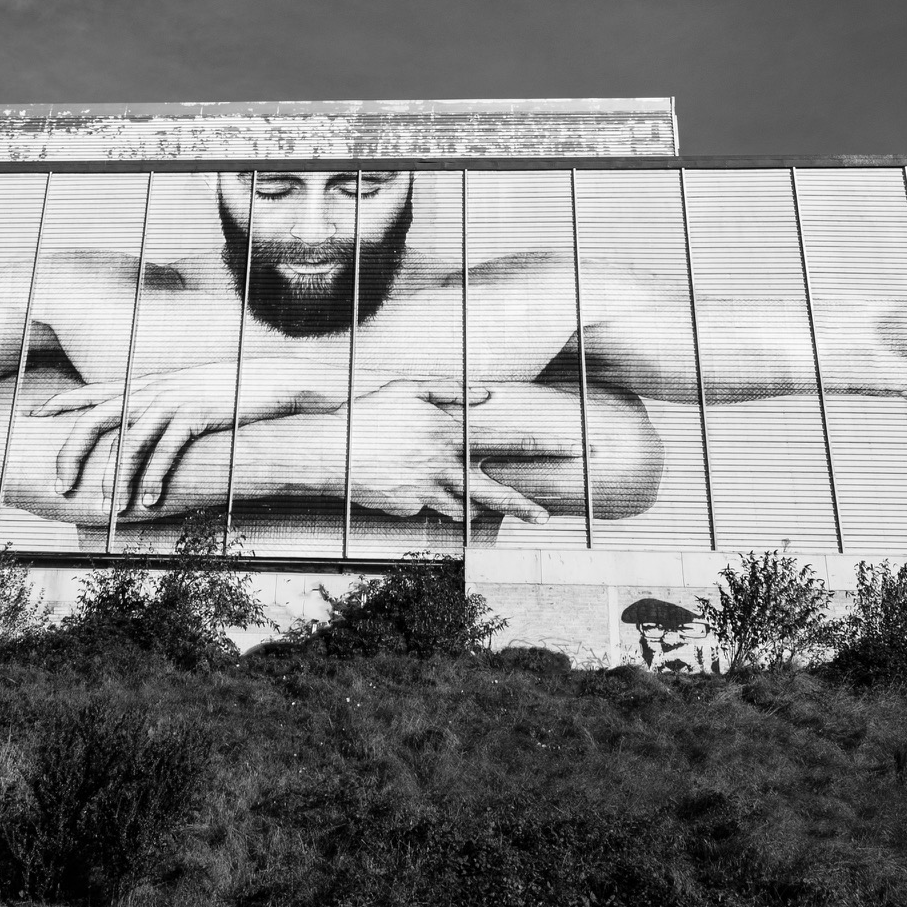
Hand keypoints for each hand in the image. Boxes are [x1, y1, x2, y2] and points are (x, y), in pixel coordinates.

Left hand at [31, 355, 343, 515]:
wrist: (272, 380)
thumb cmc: (227, 392)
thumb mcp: (184, 392)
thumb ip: (157, 406)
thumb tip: (136, 430)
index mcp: (145, 386)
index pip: (90, 394)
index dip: (57, 404)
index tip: (27, 415)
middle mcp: (152, 391)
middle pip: (95, 419)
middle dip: (70, 452)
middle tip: (60, 486)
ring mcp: (174, 401)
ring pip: (130, 442)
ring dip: (115, 479)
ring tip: (108, 508)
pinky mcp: (198, 415)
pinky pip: (168, 451)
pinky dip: (154, 479)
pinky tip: (147, 503)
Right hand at [344, 379, 553, 522]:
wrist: (326, 451)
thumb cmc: (368, 414)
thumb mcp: (407, 389)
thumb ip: (451, 390)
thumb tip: (491, 396)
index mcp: (448, 432)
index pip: (508, 439)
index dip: (547, 443)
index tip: (580, 447)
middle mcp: (441, 464)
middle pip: (493, 489)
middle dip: (524, 504)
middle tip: (548, 516)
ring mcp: (424, 490)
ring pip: (465, 507)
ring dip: (488, 513)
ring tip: (512, 518)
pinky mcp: (407, 507)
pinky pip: (428, 505)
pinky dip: (433, 500)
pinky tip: (422, 489)